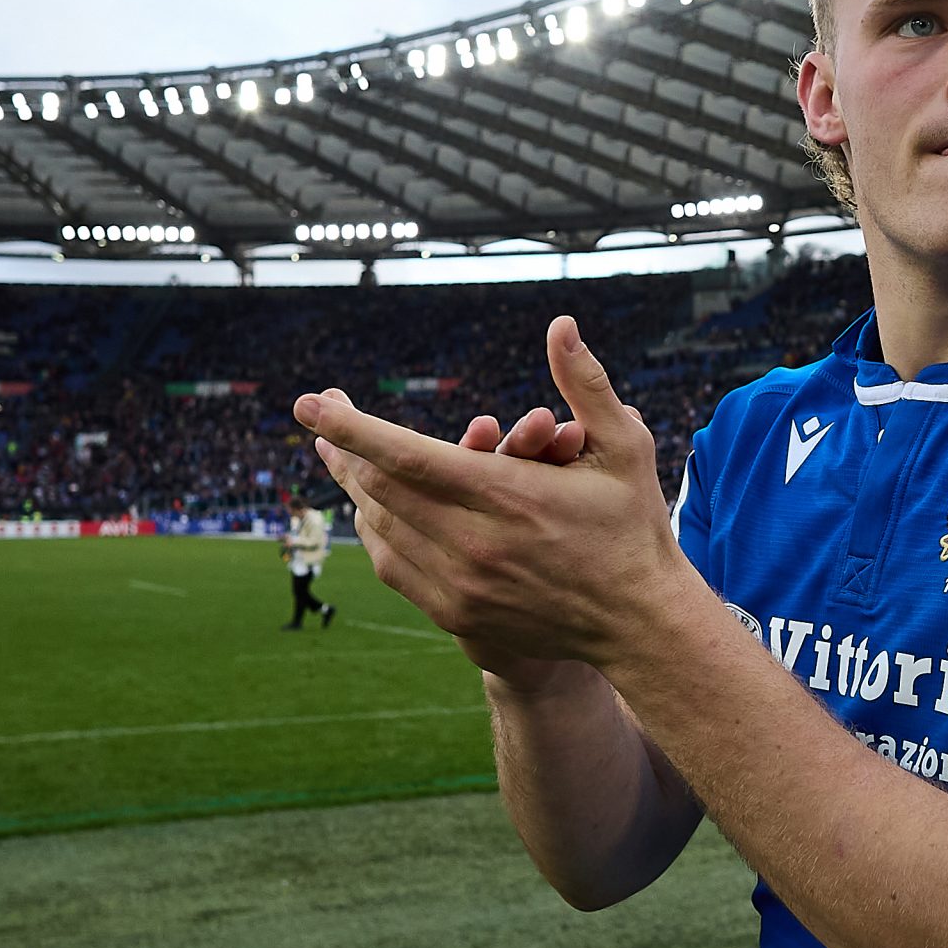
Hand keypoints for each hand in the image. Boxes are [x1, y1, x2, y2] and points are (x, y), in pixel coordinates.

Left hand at [295, 316, 687, 675]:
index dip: (351, 427)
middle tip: (321, 419)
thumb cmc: (633, 526)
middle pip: (381, 488)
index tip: (310, 403)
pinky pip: (393, 565)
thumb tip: (560, 324)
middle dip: (344, 448)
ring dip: (356, 488)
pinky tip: (371, 507)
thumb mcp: (623, 447)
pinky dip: (377, 530)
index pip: (406, 454)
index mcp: (506, 496)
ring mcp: (460, 585)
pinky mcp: (456, 614)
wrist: (637, 622)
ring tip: (336, 456)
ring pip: (381, 527)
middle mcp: (473, 543)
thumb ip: (587, 384)